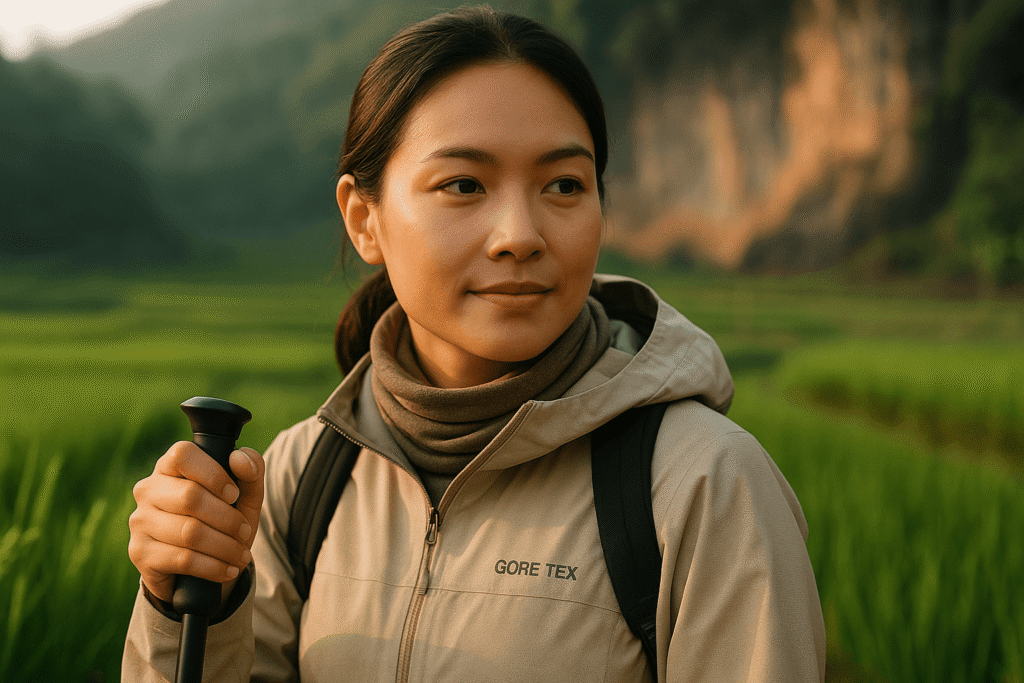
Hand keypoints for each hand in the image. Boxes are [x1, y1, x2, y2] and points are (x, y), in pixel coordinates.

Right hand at [128, 442, 264, 606]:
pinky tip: (228, 570)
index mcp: (170, 467)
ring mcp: (140, 521)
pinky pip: (183, 559)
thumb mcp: (244, 497)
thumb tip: (239, 457)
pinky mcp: (139, 552)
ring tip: (241, 555)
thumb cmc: (222, 522)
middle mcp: (148, 489)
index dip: (214, 474)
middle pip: (190, 497)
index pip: (183, 454)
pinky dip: (214, 566)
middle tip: (245, 532)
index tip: (234, 495)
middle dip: (228, 519)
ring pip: (189, 532)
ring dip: (225, 546)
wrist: (198, 573)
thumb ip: (251, 471)